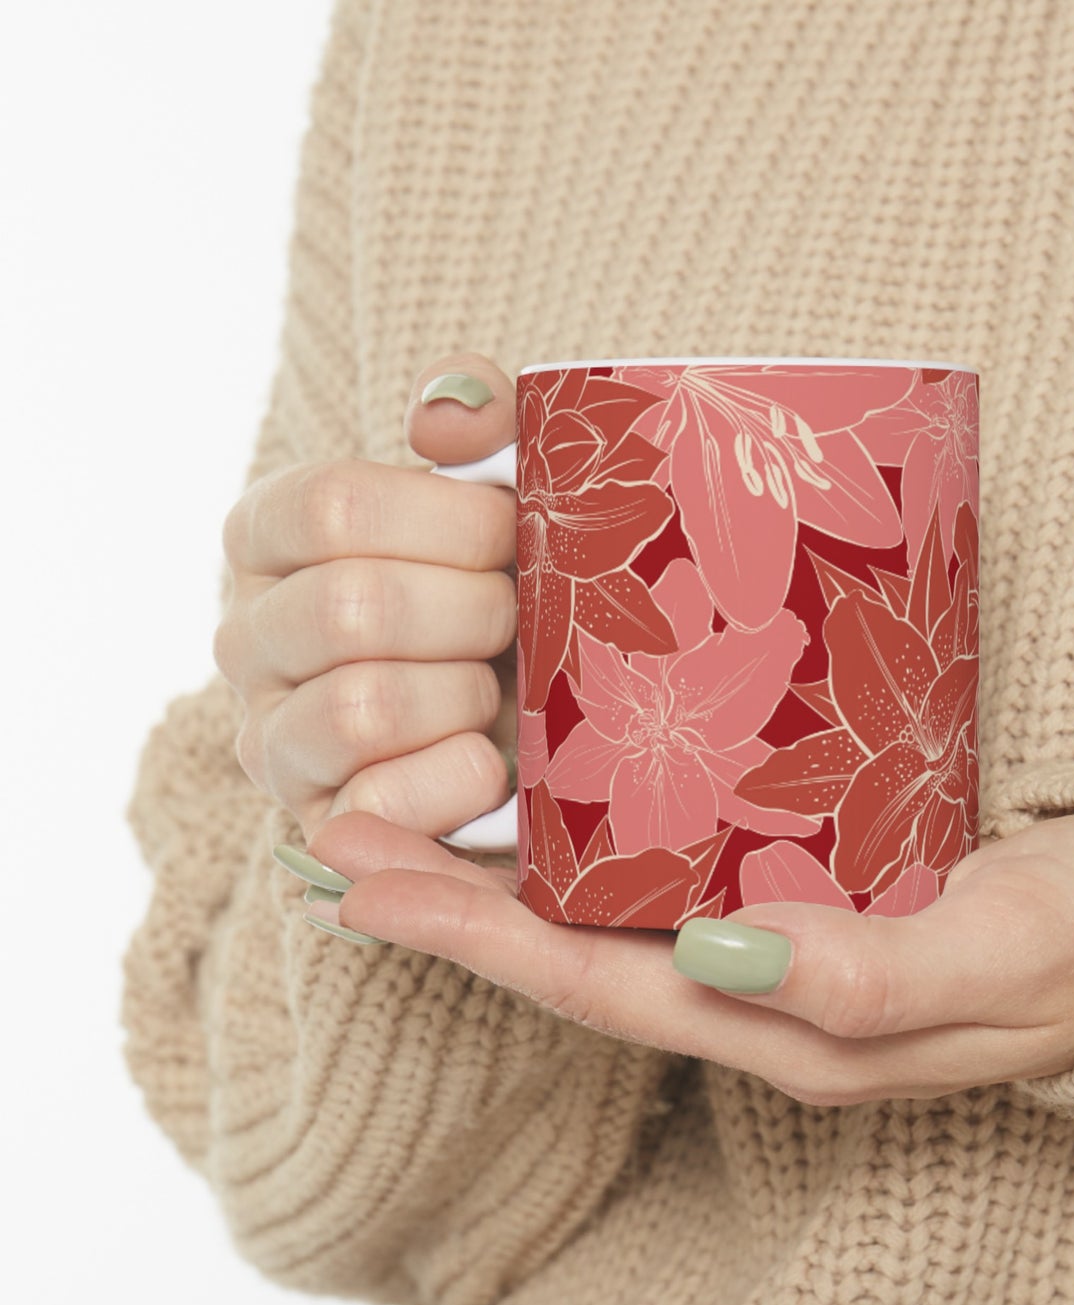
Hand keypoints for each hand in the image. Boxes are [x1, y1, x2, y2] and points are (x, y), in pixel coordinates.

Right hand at [214, 353, 519, 842]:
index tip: (512, 533)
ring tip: (498, 689)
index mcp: (272, 537)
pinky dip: (458, 778)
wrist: (534, 720)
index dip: (449, 521)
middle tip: (517, 619)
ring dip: (465, 695)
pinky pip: (378, 803)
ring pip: (361, 707)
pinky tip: (492, 761)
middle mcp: (247, 636)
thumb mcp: (503, 492)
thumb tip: (443, 418)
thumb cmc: (507, 588)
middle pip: (351, 608)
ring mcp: (272, 738)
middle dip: (473, 613)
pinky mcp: (317, 824)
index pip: (332, 506)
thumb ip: (482, 421)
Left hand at [301, 809, 1073, 1104]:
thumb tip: (723, 955)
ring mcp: (780, 942)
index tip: (362, 881)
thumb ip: (868, 972)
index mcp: (789, 1024)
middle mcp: (762, 991)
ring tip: (406, 804)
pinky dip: (594, 837)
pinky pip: (673, 872)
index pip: (597, 984)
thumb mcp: (998, 955)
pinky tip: (558, 786)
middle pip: (574, 951)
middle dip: (450, 900)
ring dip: (503, 868)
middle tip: (337, 832)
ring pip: (611, 912)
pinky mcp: (810, 886)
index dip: (474, 938)